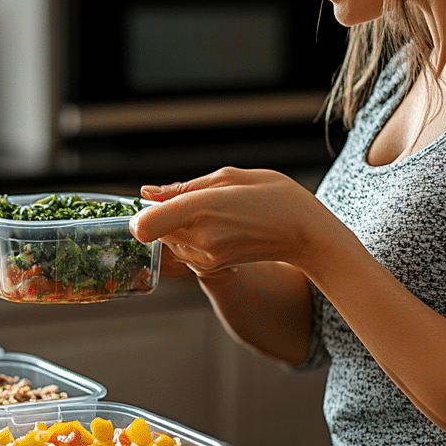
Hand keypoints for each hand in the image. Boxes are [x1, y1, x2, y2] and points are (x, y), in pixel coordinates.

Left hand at [129, 166, 340, 276]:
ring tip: (214, 213)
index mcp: (203, 209)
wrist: (306, 235)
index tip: (151, 201)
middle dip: (161, 213)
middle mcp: (200, 238)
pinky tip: (218, 227)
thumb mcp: (231, 177)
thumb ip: (184, 186)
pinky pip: (184, 251)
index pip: (146, 223)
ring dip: (176, 226)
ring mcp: (206, 257)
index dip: (139, 212)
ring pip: (167, 241)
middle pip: (153, 230)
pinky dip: (190, 238)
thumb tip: (149, 192)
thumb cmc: (275, 197)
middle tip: (193, 198)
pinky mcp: (211, 268)